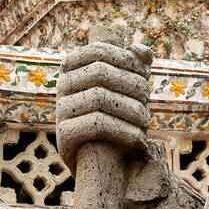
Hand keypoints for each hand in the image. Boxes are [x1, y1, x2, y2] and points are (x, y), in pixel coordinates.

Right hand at [56, 39, 152, 172]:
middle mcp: (63, 85)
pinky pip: (96, 125)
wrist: (98, 157)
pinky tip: (139, 139)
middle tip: (147, 101)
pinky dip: (124, 131)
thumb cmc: (115, 113)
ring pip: (99, 97)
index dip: (125, 59)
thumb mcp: (125, 86)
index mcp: (72, 65)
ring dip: (131, 109)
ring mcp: (61, 109)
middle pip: (101, 72)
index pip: (99, 50)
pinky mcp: (65, 135)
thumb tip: (141, 50)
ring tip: (146, 121)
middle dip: (131, 84)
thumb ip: (135, 64)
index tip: (144, 74)